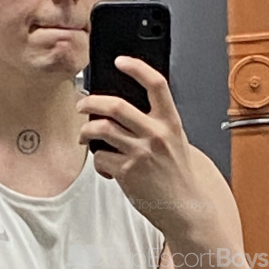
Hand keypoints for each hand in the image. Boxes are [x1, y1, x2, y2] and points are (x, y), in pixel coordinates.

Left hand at [76, 56, 208, 238]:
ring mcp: (141, 153)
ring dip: (86, 130)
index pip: (156, 85)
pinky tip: (104, 166)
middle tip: (83, 104)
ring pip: (101, 129)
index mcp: (170, 123)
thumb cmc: (178, 175)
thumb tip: (124, 111)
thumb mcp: (175, 142)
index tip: (121, 61)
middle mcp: (156, 134)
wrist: (185, 206)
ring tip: (84, 135)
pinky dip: (98, 161)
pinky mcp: (127, 172)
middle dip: (91, 102)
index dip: (137, 68)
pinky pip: (100, 158)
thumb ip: (156, 124)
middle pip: (115, 105)